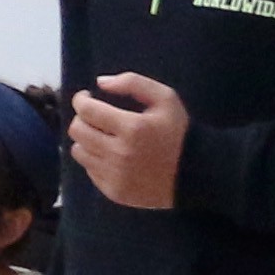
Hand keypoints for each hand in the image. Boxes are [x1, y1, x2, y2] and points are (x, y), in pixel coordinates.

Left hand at [70, 73, 189, 211]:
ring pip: (78, 151)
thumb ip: (133, 83)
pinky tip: (112, 154)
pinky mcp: (114, 192)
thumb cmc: (178, 132)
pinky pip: (89, 170)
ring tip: (102, 135)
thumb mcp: (165, 98)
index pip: (87, 110)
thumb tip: (100, 82)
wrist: (197, 173)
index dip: (81, 100)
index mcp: (132, 128)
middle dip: (82, 118)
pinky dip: (95, 159)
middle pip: (77, 131)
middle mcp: (120, 154)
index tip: (86, 97)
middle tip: (94, 116)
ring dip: (86, 139)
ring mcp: (116, 176)